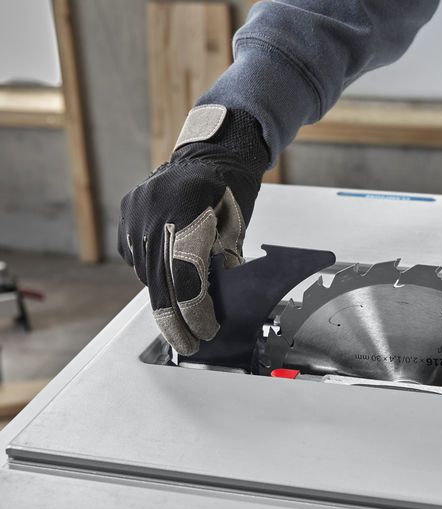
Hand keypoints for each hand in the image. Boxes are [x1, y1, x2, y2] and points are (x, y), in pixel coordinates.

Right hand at [118, 106, 268, 354]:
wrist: (211, 153)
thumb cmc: (232, 193)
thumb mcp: (237, 229)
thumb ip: (222, 263)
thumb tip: (209, 305)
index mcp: (190, 210)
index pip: (186, 276)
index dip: (195, 311)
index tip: (205, 332)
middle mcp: (156, 210)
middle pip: (160, 281)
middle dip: (176, 320)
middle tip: (188, 344)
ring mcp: (137, 211)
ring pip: (147, 273)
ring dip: (166, 296)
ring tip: (187, 311)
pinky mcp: (127, 214)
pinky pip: (137, 257)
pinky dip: (155, 272)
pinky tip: (172, 273)